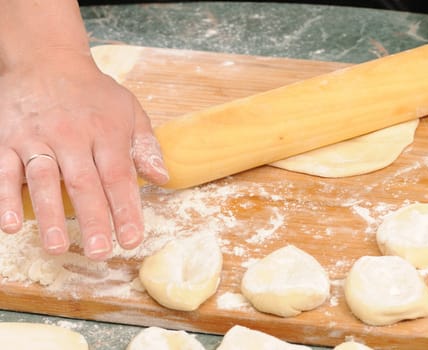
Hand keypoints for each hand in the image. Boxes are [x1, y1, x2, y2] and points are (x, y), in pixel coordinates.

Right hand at [0, 52, 168, 259]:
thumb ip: (146, 145)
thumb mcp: (130, 110)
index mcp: (106, 132)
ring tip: (57, 247)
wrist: (47, 59)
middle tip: (98, 253)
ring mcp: (36, 137)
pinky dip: (5, 197)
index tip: (133, 239)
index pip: (118, 176)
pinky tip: (11, 225)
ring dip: (49, 215)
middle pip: (84, 183)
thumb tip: (163, 179)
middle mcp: (71, 136)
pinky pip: (4, 170)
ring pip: (43, 179)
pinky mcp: (7, 139)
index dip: (126, 209)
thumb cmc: (94, 93)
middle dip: (92, 220)